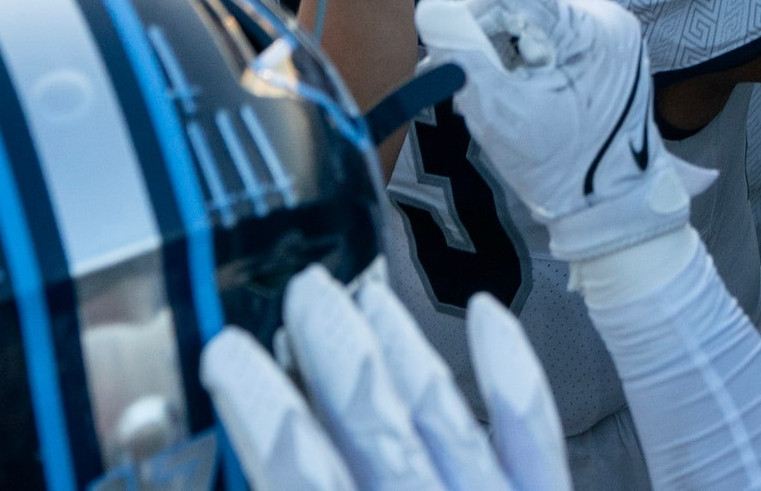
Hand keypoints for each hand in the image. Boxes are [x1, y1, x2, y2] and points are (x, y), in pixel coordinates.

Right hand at [199, 263, 564, 490]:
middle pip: (375, 425)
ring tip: (366, 295)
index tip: (227, 352)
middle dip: (334, 352)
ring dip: (401, 348)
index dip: (260, 409)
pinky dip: (510, 370)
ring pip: (443, 414)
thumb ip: (297, 488)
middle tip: (303, 290)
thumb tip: (256, 460)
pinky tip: (486, 314)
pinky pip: (533, 431)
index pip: (301, 475)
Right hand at [416, 0, 702, 262]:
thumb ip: (466, 61)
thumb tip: (428, 9)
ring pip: (536, 12)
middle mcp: (608, 18)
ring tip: (494, 89)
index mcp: (592, 30)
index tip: (451, 55)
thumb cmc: (561, 166)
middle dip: (488, 32)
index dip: (471, 17)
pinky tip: (515, 89)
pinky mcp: (605, 48)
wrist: (614, 203)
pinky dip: (525, 53)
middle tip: (469, 74)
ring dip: (504, 44)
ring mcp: (611, 32)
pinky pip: (552, 30)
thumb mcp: (504, 116)